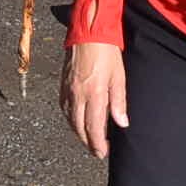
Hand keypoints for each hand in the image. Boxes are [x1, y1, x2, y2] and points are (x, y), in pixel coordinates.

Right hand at [63, 42, 127, 156]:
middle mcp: (78, 95)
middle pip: (79, 128)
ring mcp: (68, 90)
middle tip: (97, 150)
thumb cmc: (106, 52)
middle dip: (88, 142)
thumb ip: (119, 102)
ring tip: (88, 138)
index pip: (94, 128)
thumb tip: (122, 123)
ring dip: (78, 132)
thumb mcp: (119, 77)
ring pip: (70, 120)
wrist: (87, 32)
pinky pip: (64, 108)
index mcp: (94, 94)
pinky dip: (70, 119)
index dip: (98, 144)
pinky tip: (75, 120)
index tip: (102, 153)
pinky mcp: (63, 84)